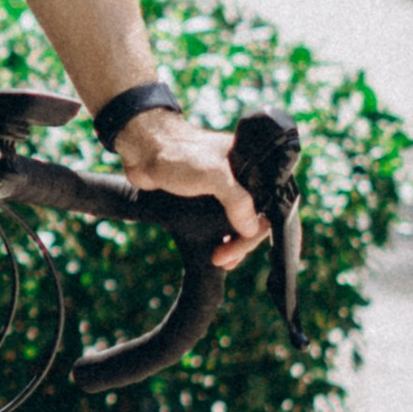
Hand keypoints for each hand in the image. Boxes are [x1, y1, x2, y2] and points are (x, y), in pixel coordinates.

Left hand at [113, 107, 262, 269]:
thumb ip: (237, 200)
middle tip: (224, 259)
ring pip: (237, 223)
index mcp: (251, 167)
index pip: (267, 204)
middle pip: (253, 218)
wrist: (145, 150)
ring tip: (221, 261)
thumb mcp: (213, 175)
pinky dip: (221, 238)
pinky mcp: (207, 199)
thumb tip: (251, 229)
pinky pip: (220, 223)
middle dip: (242, 242)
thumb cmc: (179, 154)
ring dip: (232, 244)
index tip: (239, 248)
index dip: (256, 229)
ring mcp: (224, 190)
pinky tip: (218, 251)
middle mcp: (241, 179)